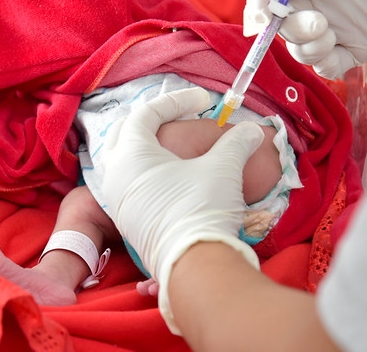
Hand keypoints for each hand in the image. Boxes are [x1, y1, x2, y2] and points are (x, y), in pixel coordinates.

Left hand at [102, 88, 263, 332]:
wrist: (193, 265)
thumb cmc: (201, 207)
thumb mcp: (222, 168)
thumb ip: (235, 143)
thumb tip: (252, 131)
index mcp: (131, 153)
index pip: (147, 113)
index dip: (176, 100)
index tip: (203, 100)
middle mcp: (114, 173)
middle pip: (126, 132)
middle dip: (152, 119)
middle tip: (179, 116)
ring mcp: (116, 199)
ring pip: (122, 159)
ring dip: (145, 146)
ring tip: (172, 145)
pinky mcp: (125, 220)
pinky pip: (127, 183)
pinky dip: (144, 171)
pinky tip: (168, 176)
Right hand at [243, 0, 366, 78]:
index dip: (258, 4)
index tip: (259, 18)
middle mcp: (319, 0)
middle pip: (282, 24)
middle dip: (289, 28)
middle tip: (317, 22)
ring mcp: (337, 25)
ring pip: (300, 47)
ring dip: (306, 47)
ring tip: (330, 35)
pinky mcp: (356, 47)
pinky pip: (326, 66)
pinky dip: (322, 65)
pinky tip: (334, 52)